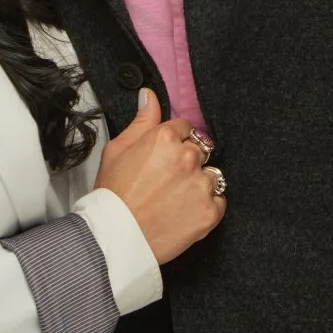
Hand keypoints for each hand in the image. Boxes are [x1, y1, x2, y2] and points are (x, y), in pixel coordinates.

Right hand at [94, 90, 225, 263]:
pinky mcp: (210, 211)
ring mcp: (201, 184)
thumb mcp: (117, 149)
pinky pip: (219, 202)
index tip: (165, 158)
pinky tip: (185, 213)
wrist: (115, 237)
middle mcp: (187, 156)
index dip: (175, 143)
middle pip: (200, 151)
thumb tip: (149, 96)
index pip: (185, 128)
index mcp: (165, 137)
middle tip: (167, 182)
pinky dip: (206, 207)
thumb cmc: (113, 195)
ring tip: (176, 200)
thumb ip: (141, 121)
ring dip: (199, 185)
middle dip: (188, 163)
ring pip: (212, 176)